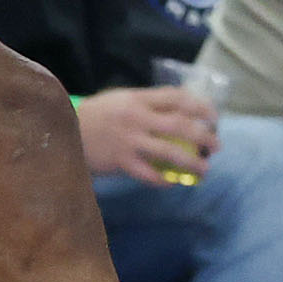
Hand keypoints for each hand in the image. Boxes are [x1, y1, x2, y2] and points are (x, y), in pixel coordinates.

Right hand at [79, 86, 219, 186]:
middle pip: (179, 125)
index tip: (213, 116)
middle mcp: (137, 118)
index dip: (199, 106)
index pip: (176, 98)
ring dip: (190, 162)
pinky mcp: (121, 162)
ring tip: (204, 169)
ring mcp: (129, 141)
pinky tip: (172, 183)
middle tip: (217, 145)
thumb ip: (147, 103)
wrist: (66, 131)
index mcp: (138, 99)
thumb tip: (179, 109)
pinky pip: (148, 174)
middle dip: (202, 136)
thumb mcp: (121, 99)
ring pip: (168, 152)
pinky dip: (162, 180)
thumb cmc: (98, 114)